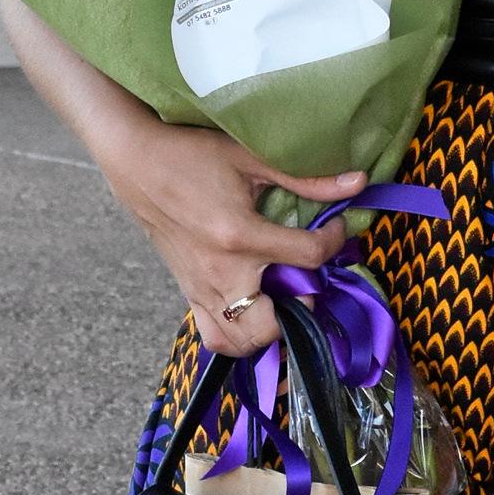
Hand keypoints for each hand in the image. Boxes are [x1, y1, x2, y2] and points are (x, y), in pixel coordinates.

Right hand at [108, 118, 365, 354]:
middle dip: (301, 307)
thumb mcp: (250, 157)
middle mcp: (220, 272)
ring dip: (271, 328)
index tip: (333, 228)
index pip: (308, 256)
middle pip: (273, 324)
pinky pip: (216, 336)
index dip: (334, 242)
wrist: (135, 162)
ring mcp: (201, 288)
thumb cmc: (191, 154)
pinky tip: (253, 306)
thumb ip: (305, 178)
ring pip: (243, 340)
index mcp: (240, 235)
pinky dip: (239, 334)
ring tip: (281, 297)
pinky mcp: (188, 292)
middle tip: (305, 276)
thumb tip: (358, 182)